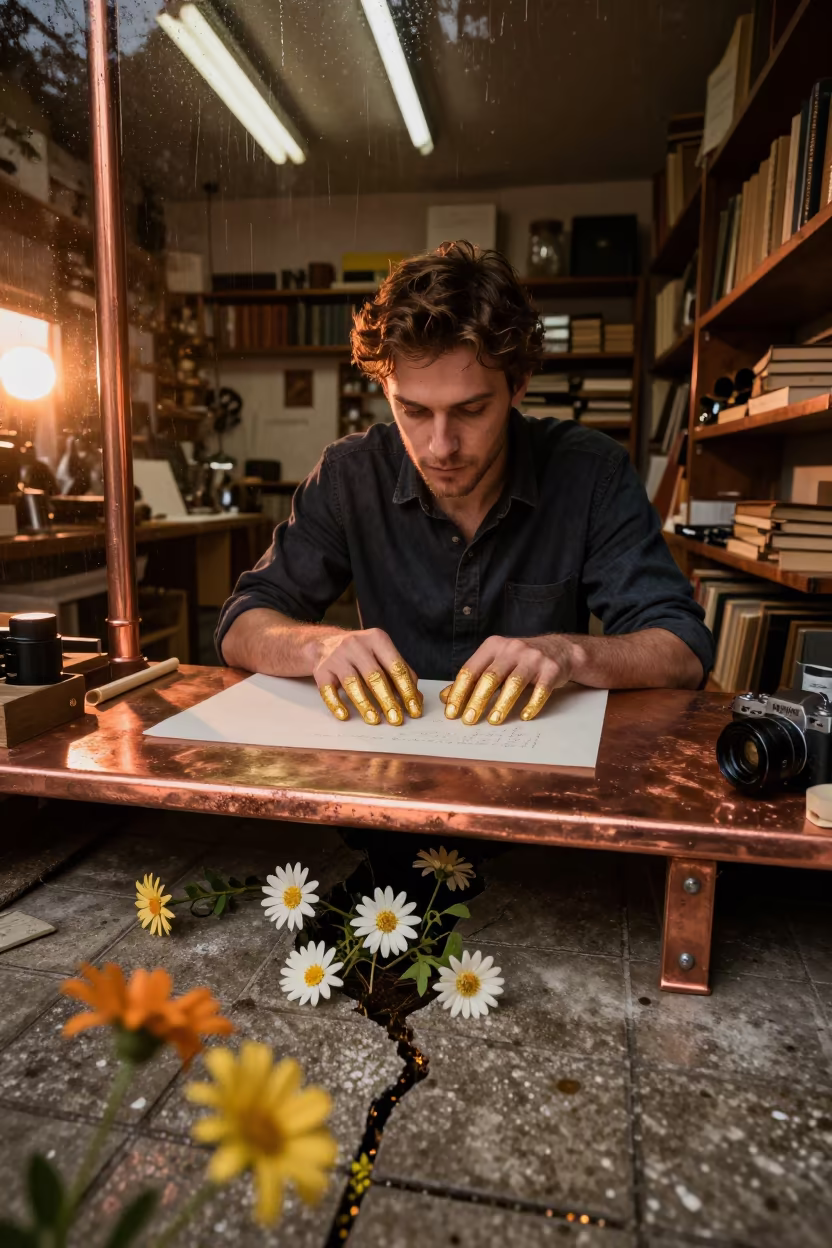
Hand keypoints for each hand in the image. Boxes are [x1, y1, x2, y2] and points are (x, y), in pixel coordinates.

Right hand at [311, 628, 421, 725]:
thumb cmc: (361, 654)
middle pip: (375, 676)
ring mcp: (337, 656)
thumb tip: (417, 698)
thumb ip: (401, 674)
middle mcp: (357, 645)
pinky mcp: (321, 670)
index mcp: (377, 639)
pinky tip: (345, 715)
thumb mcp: (382, 656)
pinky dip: (337, 704)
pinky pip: (328, 689)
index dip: (407, 690)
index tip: (414, 710)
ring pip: (353, 683)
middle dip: (388, 700)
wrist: (325, 644)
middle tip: (396, 719)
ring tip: (374, 720)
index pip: (396, 667)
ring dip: (364, 704)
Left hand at [441, 635, 576, 724]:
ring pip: (513, 683)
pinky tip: (525, 716)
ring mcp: (533, 658)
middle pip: (490, 677)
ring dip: (502, 705)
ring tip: (493, 721)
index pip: (470, 670)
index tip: (451, 712)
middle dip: (477, 701)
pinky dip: (532, 704)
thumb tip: (445, 697)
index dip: (459, 692)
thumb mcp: (495, 663)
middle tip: (468, 720)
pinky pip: (540, 689)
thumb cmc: (521, 660)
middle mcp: (512, 649)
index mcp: (493, 646)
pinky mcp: (551, 669)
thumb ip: (472, 679)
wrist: (559, 649)